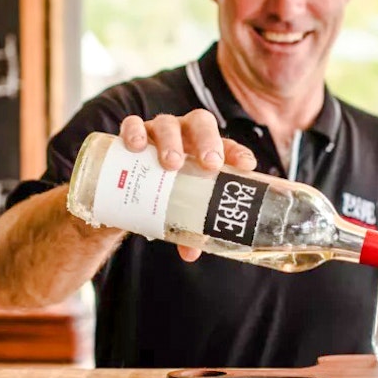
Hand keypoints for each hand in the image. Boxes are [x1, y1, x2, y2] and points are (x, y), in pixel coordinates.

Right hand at [119, 110, 257, 262]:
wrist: (132, 186)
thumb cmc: (168, 193)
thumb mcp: (181, 208)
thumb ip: (188, 228)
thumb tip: (190, 254)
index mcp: (205, 149)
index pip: (227, 145)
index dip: (238, 153)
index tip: (246, 167)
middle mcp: (185, 134)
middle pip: (200, 124)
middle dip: (208, 141)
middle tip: (209, 165)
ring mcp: (159, 130)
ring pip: (168, 123)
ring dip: (171, 142)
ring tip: (171, 164)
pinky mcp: (134, 133)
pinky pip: (132, 123)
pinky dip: (134, 131)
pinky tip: (135, 146)